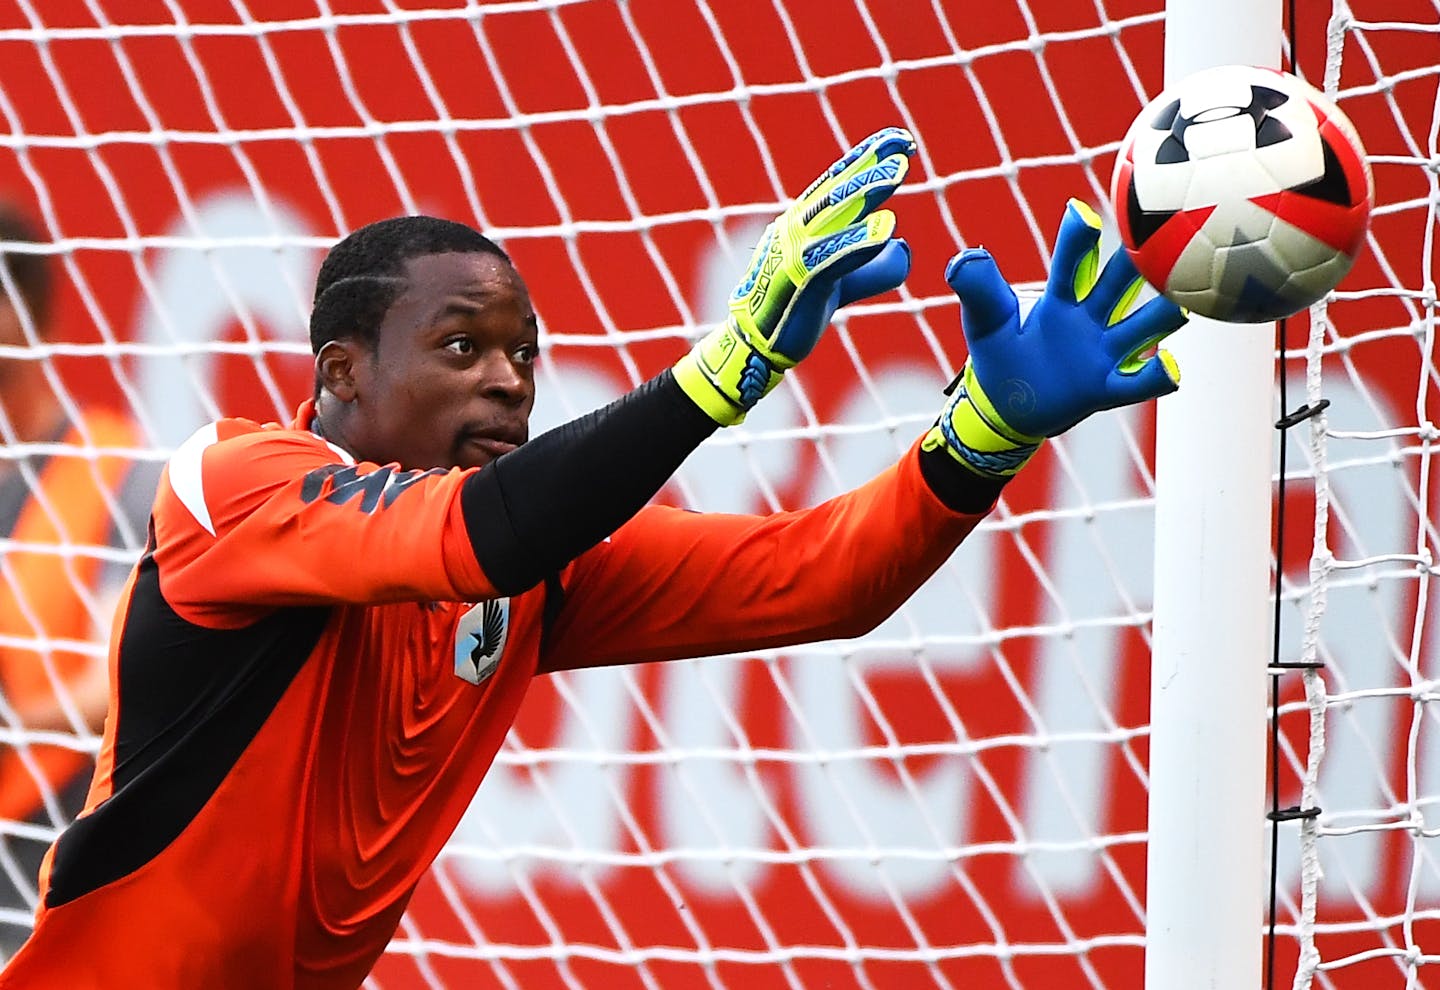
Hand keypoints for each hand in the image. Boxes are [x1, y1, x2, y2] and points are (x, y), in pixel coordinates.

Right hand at [674, 127, 915, 424]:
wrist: (754, 346)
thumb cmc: (794, 309)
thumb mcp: (840, 283)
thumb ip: (871, 266)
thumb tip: (903, 247)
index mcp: (802, 224)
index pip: (837, 183)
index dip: (867, 158)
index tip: (901, 139)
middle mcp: (794, 229)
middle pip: (837, 189)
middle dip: (870, 164)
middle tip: (903, 145)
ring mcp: (793, 252)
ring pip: (833, 214)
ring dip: (866, 190)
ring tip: (898, 172)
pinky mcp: (797, 280)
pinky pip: (832, 256)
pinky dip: (858, 240)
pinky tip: (886, 229)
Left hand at [923, 198, 1185, 478]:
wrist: (1006, 405)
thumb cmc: (1001, 350)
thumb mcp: (985, 320)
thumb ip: (979, 290)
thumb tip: (963, 258)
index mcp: (1058, 298)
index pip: (1071, 263)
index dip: (1077, 239)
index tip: (1082, 213)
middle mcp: (1089, 318)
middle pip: (1121, 283)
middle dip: (1141, 260)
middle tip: (1169, 232)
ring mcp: (1103, 352)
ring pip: (1143, 326)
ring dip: (1163, 314)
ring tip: (1180, 304)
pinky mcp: (1106, 388)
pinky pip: (1138, 383)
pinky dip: (1157, 376)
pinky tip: (1171, 369)